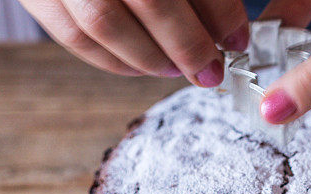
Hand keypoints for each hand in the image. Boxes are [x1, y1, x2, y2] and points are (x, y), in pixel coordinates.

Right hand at [19, 0, 249, 86]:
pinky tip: (138, 66)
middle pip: (150, 0)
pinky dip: (111, 60)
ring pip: (106, 24)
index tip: (237, 40)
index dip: (220, 14)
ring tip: (176, 68)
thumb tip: (226, 28)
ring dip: (150, 57)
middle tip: (211, 69)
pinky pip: (72, 35)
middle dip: (189, 45)